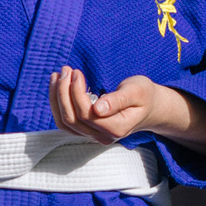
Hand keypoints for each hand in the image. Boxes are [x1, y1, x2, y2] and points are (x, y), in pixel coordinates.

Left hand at [49, 66, 175, 144]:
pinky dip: (58, 104)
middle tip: (65, 69)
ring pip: (65, 123)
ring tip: (57, 75)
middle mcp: (103, 137)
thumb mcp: (137, 91)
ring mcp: (94, 136)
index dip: (76, 92)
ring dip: (57, 98)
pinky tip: (58, 86)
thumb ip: (118, 100)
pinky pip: (65, 122)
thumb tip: (98, 109)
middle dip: (63, 93)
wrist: (149, 106)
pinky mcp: (87, 131)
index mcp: (117, 128)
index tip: (77, 72)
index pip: (86, 114)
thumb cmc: (144, 95)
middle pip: (72, 119)